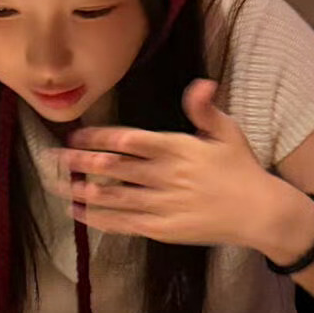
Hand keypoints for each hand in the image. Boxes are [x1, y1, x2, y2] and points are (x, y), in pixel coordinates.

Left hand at [48, 80, 313, 260]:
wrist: (260, 212)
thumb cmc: (241, 169)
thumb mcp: (227, 132)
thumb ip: (205, 109)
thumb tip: (201, 83)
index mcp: (177, 148)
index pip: (129, 140)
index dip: (99, 138)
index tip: (76, 136)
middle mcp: (165, 176)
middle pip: (114, 168)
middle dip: (80, 162)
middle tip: (53, 158)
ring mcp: (162, 204)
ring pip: (114, 196)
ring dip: (82, 190)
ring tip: (56, 184)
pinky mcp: (162, 229)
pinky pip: (124, 223)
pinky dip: (99, 218)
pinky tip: (79, 212)